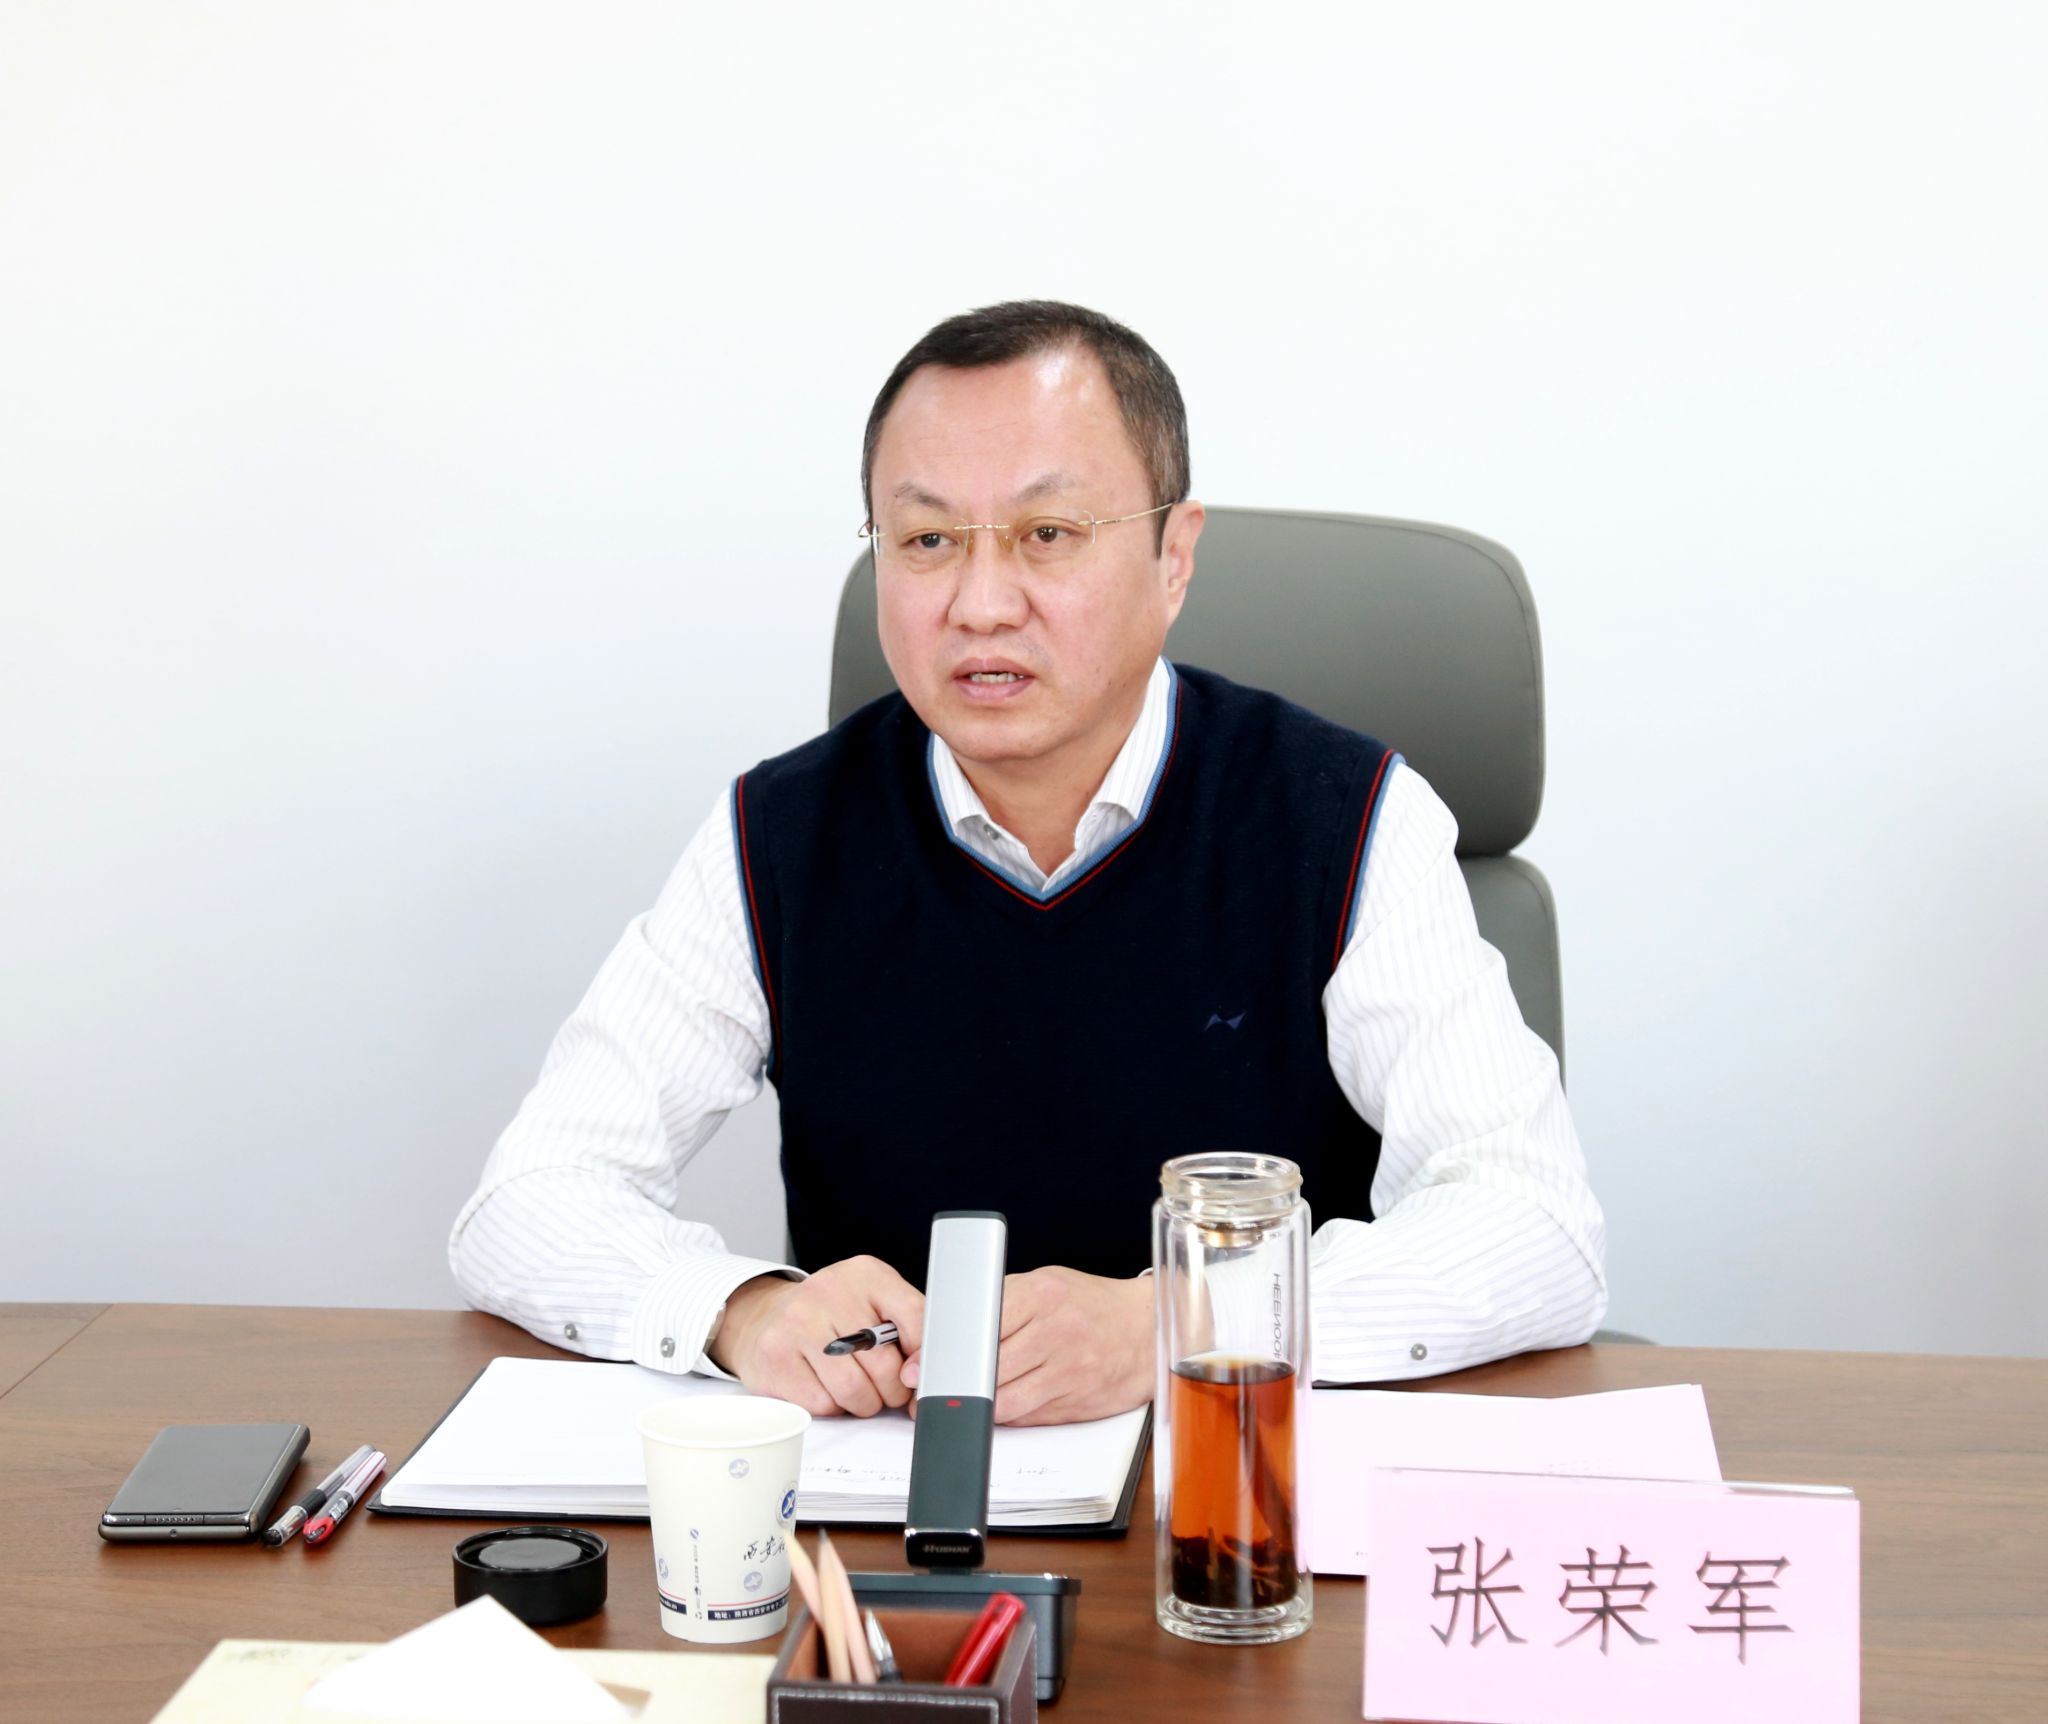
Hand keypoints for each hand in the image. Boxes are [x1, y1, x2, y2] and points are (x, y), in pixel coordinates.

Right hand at [706, 1256, 923, 1417]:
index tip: (917, 1375)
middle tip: (885, 1387)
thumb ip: (909, 1332)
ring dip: (864, 1403)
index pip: (913, 1316)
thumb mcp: (875, 1306)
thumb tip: (919, 1379)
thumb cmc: (833, 1317)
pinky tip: (826, 1386)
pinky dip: (833, 1406)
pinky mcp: (775, 1356)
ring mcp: (798, 1322)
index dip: (923, 1356)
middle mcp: (830, 1291)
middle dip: (892, 1390)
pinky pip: (823, 1404)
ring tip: (858, 1389)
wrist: (768, 1317)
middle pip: (885, 1364)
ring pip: (854, 1390)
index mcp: (866, 1274)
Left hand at [903, 1266, 1153, 1426]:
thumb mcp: (1044, 1284)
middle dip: (951, 1385)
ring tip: (956, 1402)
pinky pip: (1028, 1418)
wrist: (1146, 1329)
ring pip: (1005, 1401)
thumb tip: (946, 1327)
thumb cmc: (1089, 1304)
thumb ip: (1000, 1302)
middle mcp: (1056, 1332)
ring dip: (975, 1406)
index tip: (919, 1369)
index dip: (942, 1353)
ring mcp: (1069, 1372)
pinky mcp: (1077, 1403)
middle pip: (987, 1370)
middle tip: (925, 1391)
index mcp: (1042, 1294)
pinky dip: (1006, 1416)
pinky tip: (995, 1406)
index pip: (978, 1327)